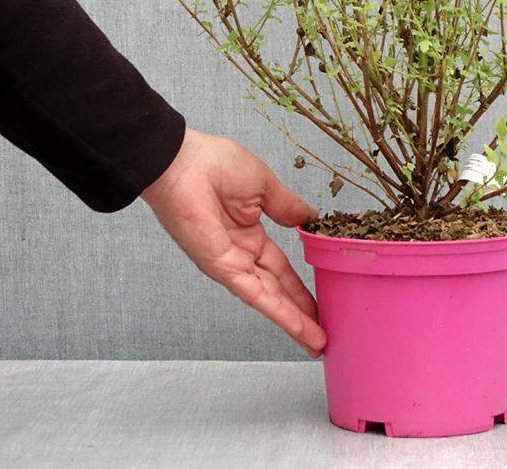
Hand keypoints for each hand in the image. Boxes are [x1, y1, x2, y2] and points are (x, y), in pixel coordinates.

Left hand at [140, 127, 325, 356]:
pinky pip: (255, 294)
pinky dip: (278, 312)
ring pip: (269, 299)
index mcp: (250, 232)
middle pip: (278, 290)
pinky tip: (298, 327)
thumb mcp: (264, 184)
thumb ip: (287, 206)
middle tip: (325, 332)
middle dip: (301, 312)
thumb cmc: (214, 164)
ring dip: (294, 322)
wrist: (182, 163)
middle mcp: (241, 254)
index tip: (323, 297)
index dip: (302, 284)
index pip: (282, 267)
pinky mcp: (222, 269)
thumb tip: (310, 218)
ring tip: (317, 342)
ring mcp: (231, 264)